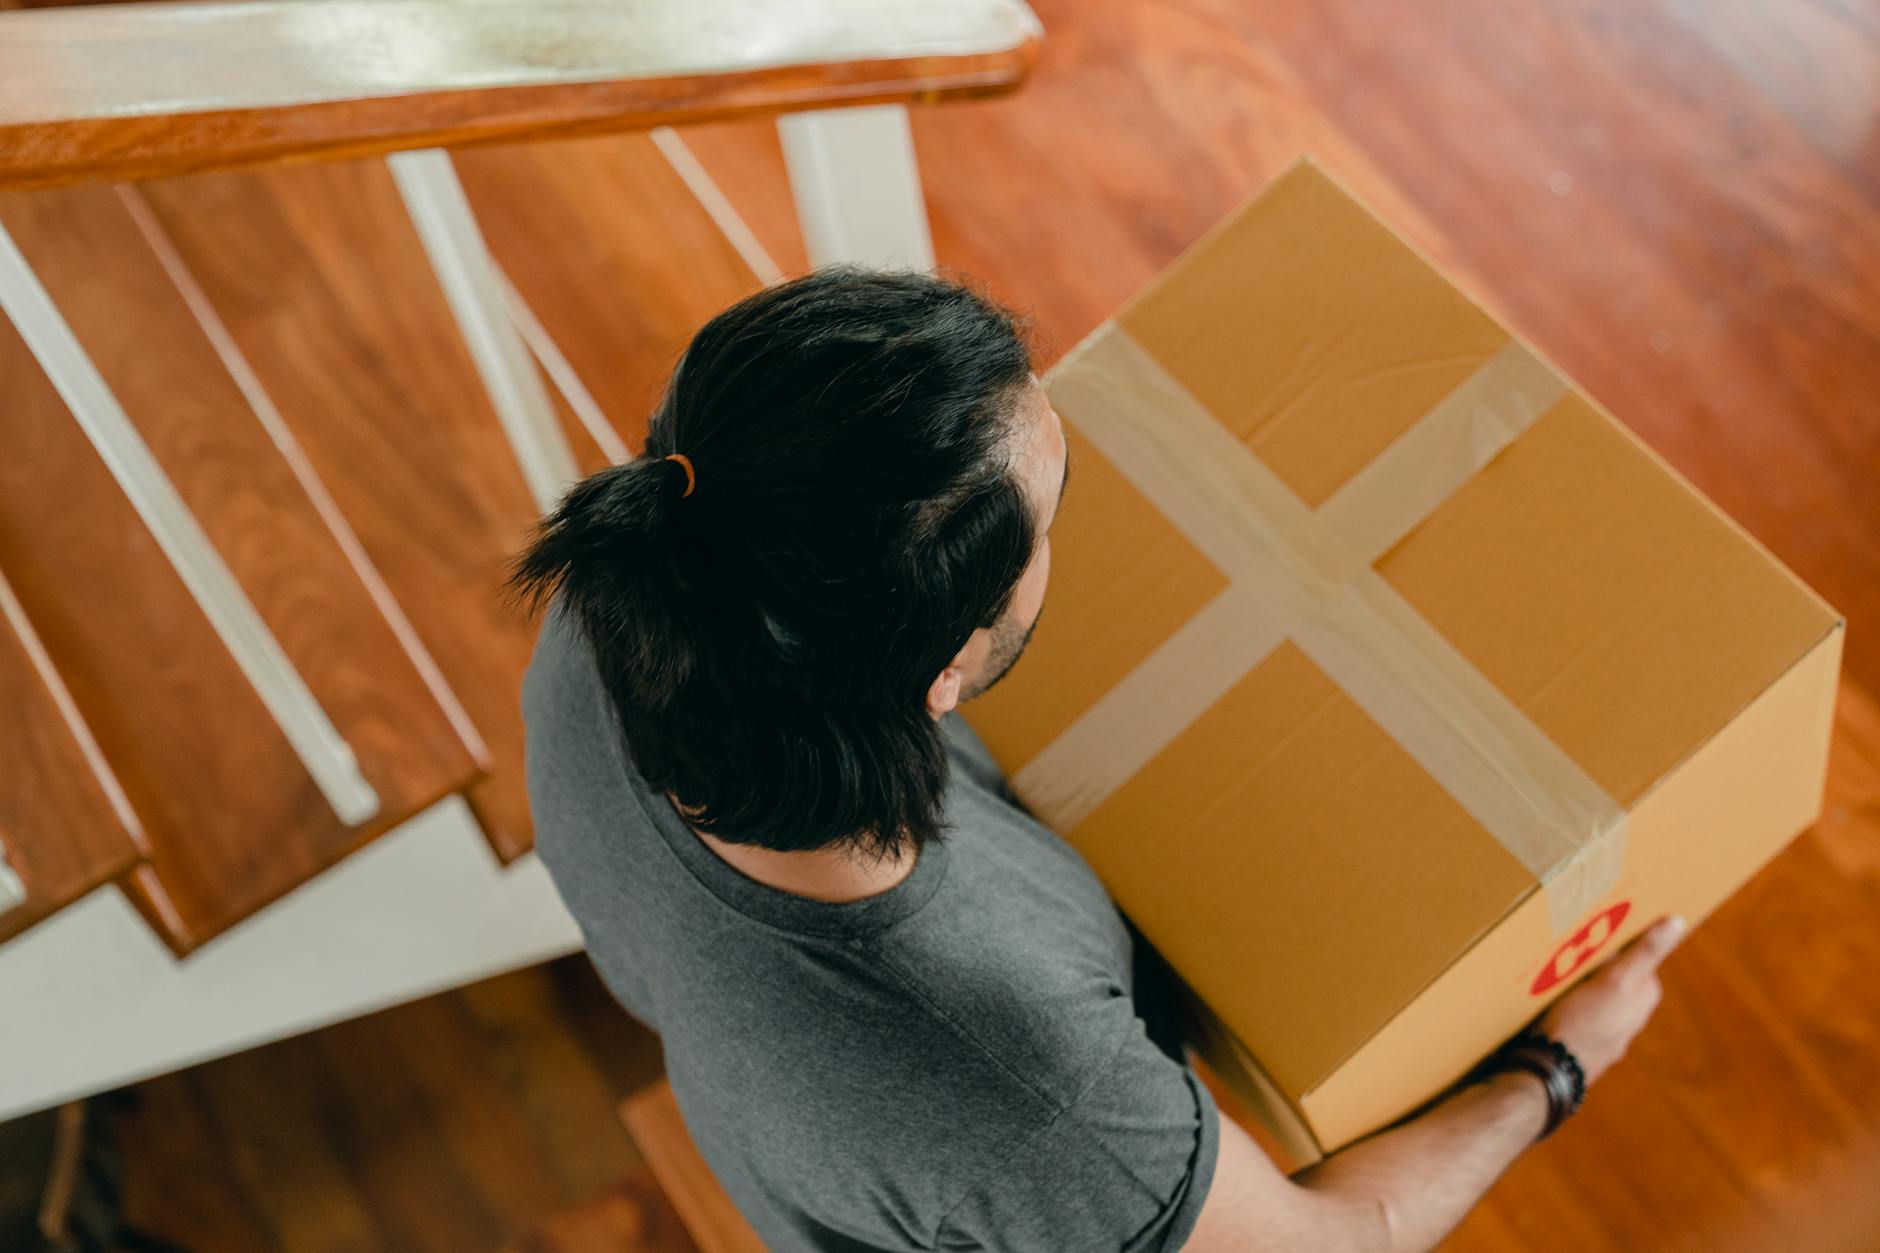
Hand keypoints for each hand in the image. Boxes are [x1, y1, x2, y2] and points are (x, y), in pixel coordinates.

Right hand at [1535, 914, 1687, 1084]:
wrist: (1552, 1068)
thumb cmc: (1584, 1022)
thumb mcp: (1617, 980)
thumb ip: (1645, 952)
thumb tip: (1677, 922)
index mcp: (1644, 997)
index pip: (1636, 955)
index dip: (1615, 942)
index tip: (1594, 931)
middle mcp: (1632, 1016)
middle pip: (1613, 973)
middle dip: (1593, 961)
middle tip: (1567, 949)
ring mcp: (1608, 1031)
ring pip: (1593, 993)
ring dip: (1575, 981)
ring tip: (1551, 972)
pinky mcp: (1584, 1041)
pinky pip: (1575, 1010)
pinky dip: (1564, 1001)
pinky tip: (1546, 999)